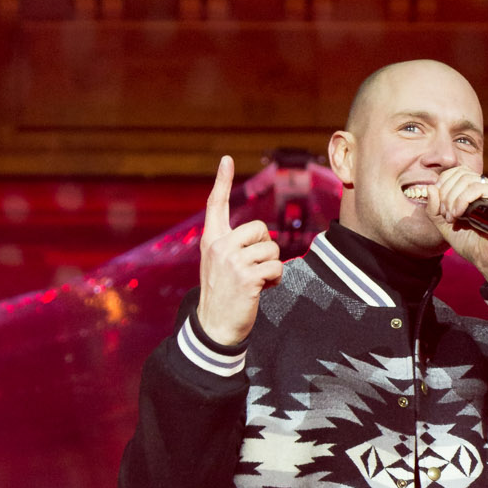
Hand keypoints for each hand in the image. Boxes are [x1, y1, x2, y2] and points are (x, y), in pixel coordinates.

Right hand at [197, 156, 284, 345]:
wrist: (214, 328)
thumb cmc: (223, 296)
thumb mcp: (219, 266)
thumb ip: (233, 247)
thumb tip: (263, 236)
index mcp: (211, 241)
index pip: (215, 205)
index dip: (222, 181)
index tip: (226, 159)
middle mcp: (219, 247)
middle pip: (260, 229)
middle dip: (266, 249)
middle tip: (254, 269)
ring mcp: (232, 261)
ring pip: (272, 250)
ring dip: (271, 268)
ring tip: (256, 282)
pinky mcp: (246, 277)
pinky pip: (276, 268)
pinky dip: (275, 280)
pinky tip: (261, 290)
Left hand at [423, 167, 487, 284]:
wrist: (487, 260)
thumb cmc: (470, 243)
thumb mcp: (444, 224)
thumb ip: (434, 208)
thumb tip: (430, 187)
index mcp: (474, 190)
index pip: (455, 172)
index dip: (442, 186)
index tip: (440, 208)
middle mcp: (487, 186)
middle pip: (459, 173)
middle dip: (446, 194)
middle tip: (446, 215)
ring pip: (466, 179)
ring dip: (452, 199)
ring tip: (452, 217)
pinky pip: (477, 188)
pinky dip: (462, 200)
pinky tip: (459, 214)